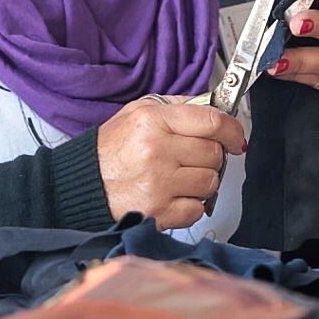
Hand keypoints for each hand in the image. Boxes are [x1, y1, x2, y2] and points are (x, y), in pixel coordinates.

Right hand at [95, 96, 246, 227]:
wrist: (82, 185)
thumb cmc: (108, 150)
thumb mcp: (136, 113)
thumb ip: (176, 106)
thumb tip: (213, 108)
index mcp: (153, 120)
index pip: (212, 122)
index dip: (232, 130)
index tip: (236, 139)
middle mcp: (157, 150)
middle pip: (214, 154)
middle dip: (210, 158)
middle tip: (191, 160)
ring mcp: (159, 183)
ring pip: (210, 183)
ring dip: (200, 182)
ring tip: (177, 179)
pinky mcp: (159, 212)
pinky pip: (198, 209)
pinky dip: (190, 205)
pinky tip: (171, 196)